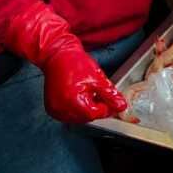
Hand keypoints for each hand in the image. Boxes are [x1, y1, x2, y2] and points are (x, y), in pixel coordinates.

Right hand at [2, 2, 126, 123]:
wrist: (58, 55)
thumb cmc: (75, 63)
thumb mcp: (97, 78)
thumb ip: (110, 95)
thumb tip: (121, 106)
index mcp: (72, 101)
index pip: (94, 114)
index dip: (105, 109)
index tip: (112, 103)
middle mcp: (61, 108)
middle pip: (86, 117)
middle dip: (96, 109)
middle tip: (102, 96)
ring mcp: (55, 109)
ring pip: (78, 117)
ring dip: (86, 110)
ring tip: (89, 93)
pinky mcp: (51, 108)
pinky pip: (68, 114)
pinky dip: (76, 109)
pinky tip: (80, 97)